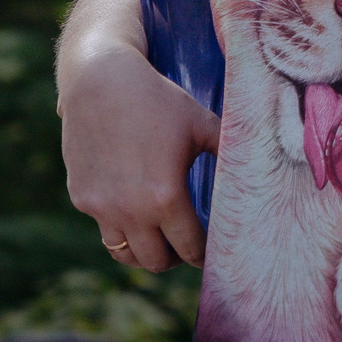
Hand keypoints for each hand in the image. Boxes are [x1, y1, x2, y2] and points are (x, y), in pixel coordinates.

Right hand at [58, 0, 216, 270]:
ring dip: (145, 251)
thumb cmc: (158, 100)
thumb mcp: (202, 125)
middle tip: (188, 246)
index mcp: (165, 197)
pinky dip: (121, 226)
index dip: (204, 254)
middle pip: (157, 261)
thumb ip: (230, 154)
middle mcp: (129, 210)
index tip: (213, 251)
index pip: (190, 248)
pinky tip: (136, 209)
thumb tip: (260, 174)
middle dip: (176, 257)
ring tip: (161, 237)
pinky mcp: (81, 196)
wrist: (99, 80)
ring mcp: (100, 207)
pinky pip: (105, 227)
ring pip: (125, 254)